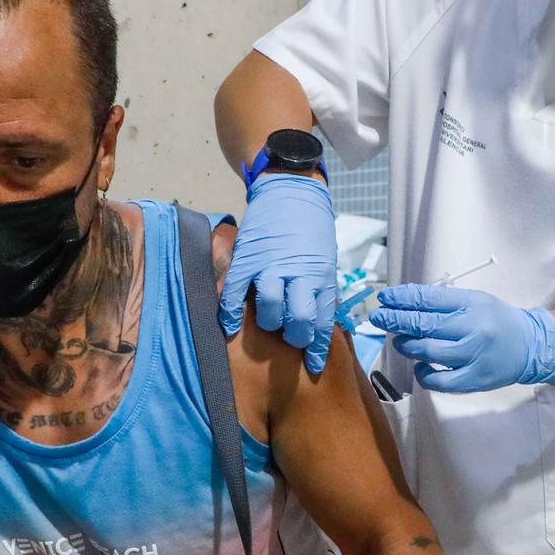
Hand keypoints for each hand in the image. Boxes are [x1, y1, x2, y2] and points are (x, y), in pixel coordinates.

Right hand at [219, 172, 337, 373]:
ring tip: (269, 321)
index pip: (323, 321)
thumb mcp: (324, 258)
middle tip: (290, 337)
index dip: (317, 347)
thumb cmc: (310, 228)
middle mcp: (298, 273)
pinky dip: (231, 314)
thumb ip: (318, 287)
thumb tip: (317, 320)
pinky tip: (230, 327)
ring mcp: (270, 266)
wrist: (290, 189)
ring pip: (270, 310)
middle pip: (298, 321)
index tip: (314, 365)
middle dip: (295, 337)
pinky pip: (236, 294)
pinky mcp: (247, 259)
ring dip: (270, 323)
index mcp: (321, 275)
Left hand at [368, 284, 554, 392]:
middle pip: (425, 324)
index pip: (430, 299)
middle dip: (396, 320)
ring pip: (428, 351)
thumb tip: (405, 302)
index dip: (403, 298)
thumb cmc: (497, 321)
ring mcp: (474, 355)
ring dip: (407, 346)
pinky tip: (420, 367)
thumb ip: (444, 302)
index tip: (384, 297)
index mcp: (473, 304)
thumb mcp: (475, 301)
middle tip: (378, 318)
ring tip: (400, 342)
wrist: (531, 346)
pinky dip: (423, 374)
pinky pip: (440, 380)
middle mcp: (473, 328)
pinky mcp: (475, 379)